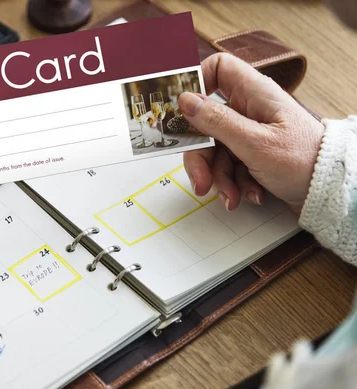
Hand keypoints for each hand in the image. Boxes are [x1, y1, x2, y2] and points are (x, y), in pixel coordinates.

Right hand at [179, 53, 324, 212]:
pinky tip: (249, 195)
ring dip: (219, 178)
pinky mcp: (252, 155)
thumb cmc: (304, 162)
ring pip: (215, 150)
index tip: (181, 110)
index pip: (218, 68)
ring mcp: (250, 133)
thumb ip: (217, 121)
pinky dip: (234, 184)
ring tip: (232, 197)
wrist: (330, 193)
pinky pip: (229, 166)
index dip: (197, 84)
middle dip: (202, 157)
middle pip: (206, 123)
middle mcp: (250, 110)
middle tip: (201, 180)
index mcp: (254, 94)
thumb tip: (186, 101)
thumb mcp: (254, 143)